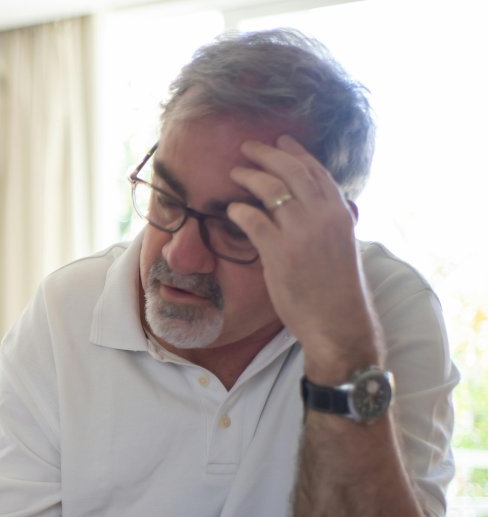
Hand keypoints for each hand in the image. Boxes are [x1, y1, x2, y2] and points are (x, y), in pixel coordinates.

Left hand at [227, 134, 381, 379]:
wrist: (338, 321)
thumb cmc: (336, 289)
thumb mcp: (340, 246)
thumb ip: (327, 223)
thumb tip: (307, 207)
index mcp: (340, 213)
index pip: (317, 172)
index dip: (297, 152)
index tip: (282, 140)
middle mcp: (322, 216)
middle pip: (291, 171)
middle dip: (268, 153)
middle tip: (248, 147)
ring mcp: (301, 232)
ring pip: (271, 189)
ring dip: (250, 175)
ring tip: (235, 171)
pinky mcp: (280, 251)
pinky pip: (253, 219)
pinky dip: (239, 209)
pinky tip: (231, 208)